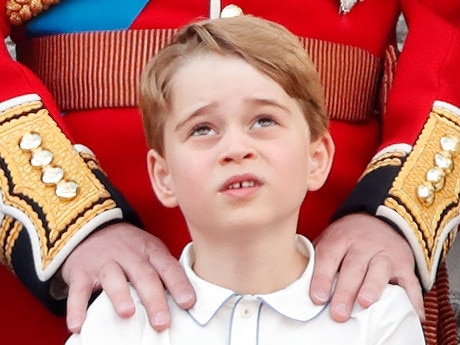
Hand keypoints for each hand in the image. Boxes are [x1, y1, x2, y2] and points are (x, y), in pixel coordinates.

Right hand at [60, 222, 195, 332]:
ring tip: (127, 314)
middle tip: (162, 321)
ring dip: (120, 295)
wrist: (92, 226)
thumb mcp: (150, 251)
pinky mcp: (81, 272)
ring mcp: (104, 262)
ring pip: (113, 278)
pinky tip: (78, 325)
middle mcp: (129, 255)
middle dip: (154, 299)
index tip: (188, 303)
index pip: (168, 267)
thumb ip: (164, 272)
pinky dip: (76, 308)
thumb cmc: (129, 248)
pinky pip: (79, 291)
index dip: (179, 284)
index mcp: (151, 251)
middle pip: (144, 275)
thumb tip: (186, 302)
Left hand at [310, 213, 424, 321]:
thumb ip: (316, 258)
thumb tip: (296, 282)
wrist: (378, 219)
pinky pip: (410, 281)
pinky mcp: (404, 263)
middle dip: (345, 291)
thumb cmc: (346, 239)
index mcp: (340, 238)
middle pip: (353, 267)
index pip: (328, 257)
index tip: (317, 298)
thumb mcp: (328, 240)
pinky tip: (414, 314)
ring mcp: (384, 253)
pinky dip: (413, 299)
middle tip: (338, 313)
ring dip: (372, 287)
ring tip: (365, 303)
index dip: (322, 277)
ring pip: (379, 270)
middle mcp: (363, 243)